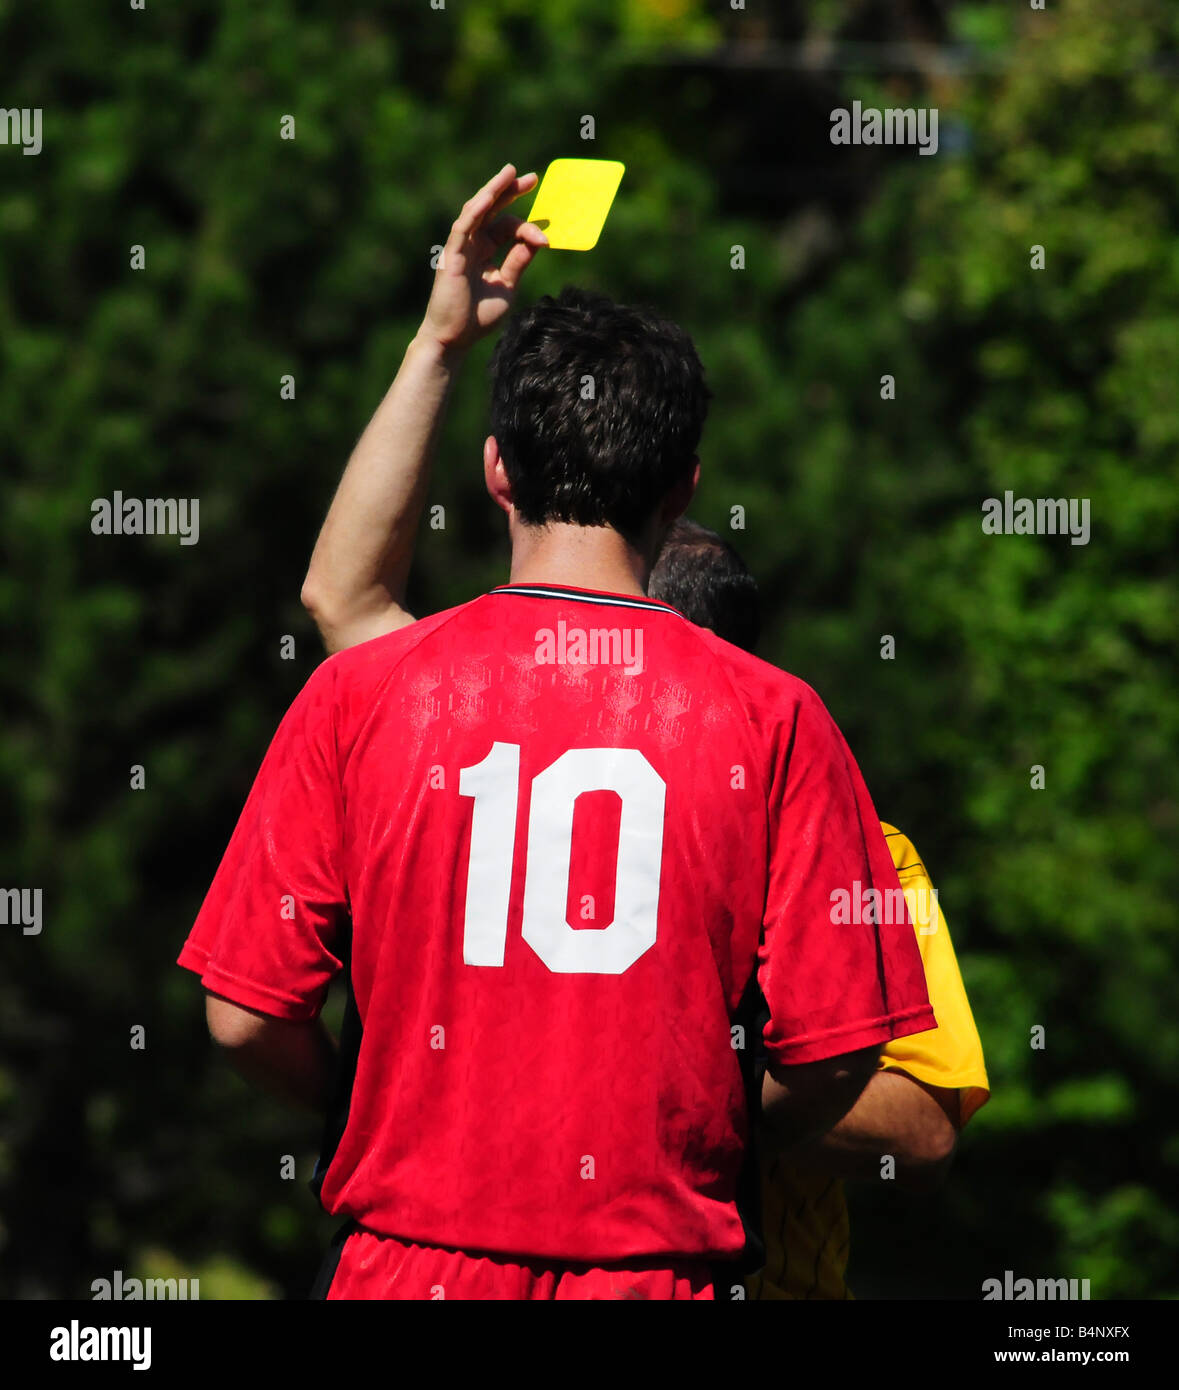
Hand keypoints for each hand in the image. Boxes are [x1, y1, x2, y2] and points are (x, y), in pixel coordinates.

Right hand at [418, 163, 548, 356]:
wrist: (455, 339)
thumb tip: (537, 239)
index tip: (546, 238)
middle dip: (510, 191)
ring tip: (510, 173)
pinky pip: (462, 228)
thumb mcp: (507, 286)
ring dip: (492, 191)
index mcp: (485, 251)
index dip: (527, 228)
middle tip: (531, 177)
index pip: (507, 228)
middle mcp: (472, 244)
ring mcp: (460, 248)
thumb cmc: (477, 317)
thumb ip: (519, 261)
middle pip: (492, 210)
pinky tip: (488, 197)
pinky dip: (475, 212)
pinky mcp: (451, 256)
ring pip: (476, 211)